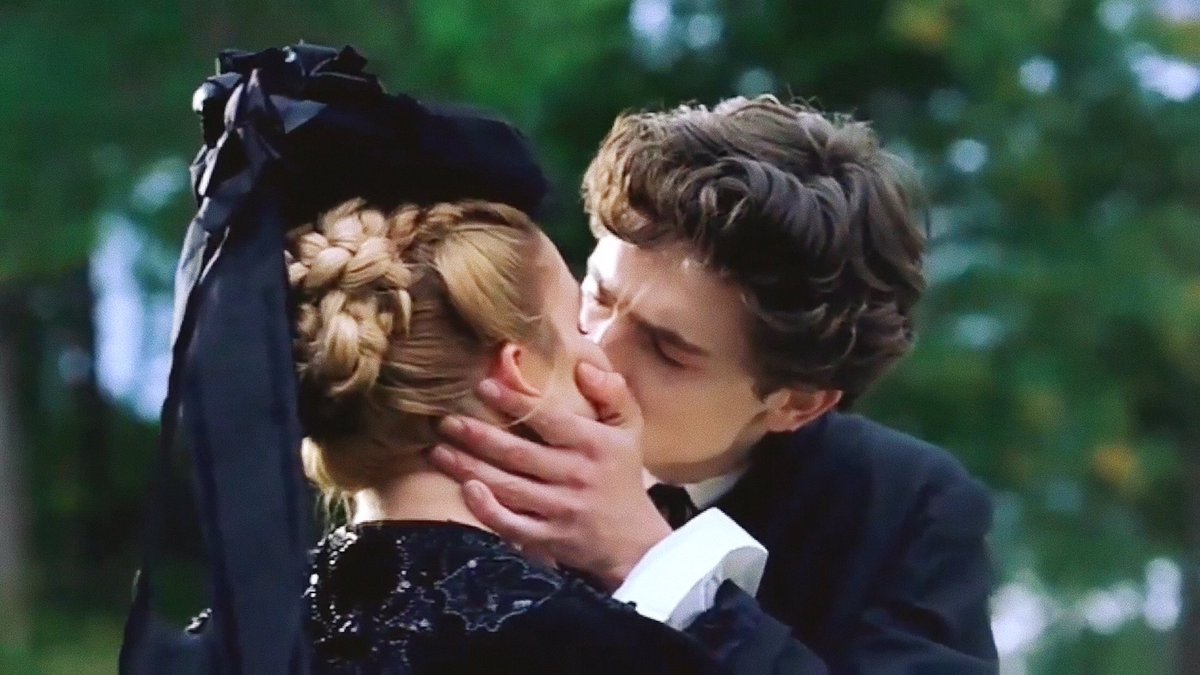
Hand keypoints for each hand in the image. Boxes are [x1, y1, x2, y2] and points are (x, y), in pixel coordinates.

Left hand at [429, 362, 671, 589]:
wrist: (633, 540)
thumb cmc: (621, 473)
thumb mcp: (629, 428)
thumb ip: (612, 392)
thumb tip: (583, 366)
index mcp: (594, 444)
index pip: (549, 419)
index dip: (514, 402)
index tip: (483, 385)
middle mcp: (576, 475)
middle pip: (518, 453)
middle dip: (477, 436)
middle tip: (445, 421)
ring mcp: (561, 509)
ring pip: (507, 487)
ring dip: (468, 467)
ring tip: (438, 450)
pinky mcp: (550, 538)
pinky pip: (512, 525)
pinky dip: (487, 510)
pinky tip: (465, 489)